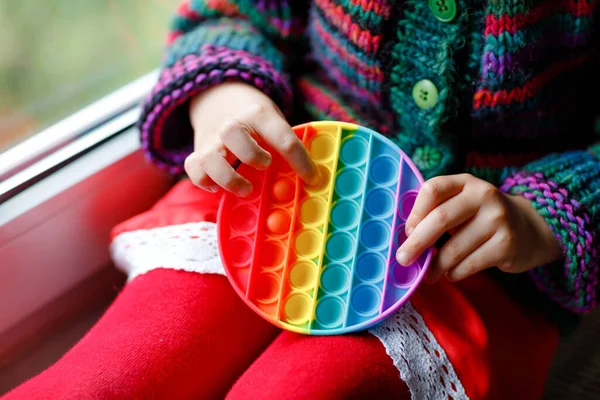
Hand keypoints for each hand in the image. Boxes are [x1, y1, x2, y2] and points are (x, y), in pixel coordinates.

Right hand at [184, 82, 318, 195]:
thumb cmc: (258, 122)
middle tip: (266, 166)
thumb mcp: (275, 123)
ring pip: (208, 158)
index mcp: (259, 115)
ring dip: (227, 177)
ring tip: (246, 189)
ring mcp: (212, 140)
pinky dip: (203, 181)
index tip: (313, 178)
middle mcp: (231, 124)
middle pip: (232, 133)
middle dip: (250, 154)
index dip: (300, 161)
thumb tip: (314, 178)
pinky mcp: (198, 153)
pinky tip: (218, 188)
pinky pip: (193, 168)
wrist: (222, 98)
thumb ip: (288, 145)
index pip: (282, 136)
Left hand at [396, 174, 562, 282]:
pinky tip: (451, 274)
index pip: (433, 189)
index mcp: (466, 182)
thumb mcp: (462, 204)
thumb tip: (405, 238)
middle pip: (440, 219)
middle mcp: (483, 195)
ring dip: (436, 266)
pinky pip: (469, 264)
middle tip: (404, 259)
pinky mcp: (507, 244)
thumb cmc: (480, 218)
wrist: (529, 229)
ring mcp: (498, 219)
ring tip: (429, 275)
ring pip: (454, 249)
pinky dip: (455, 273)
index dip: (415, 212)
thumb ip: (436, 211)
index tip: (406, 231)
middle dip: (417, 243)